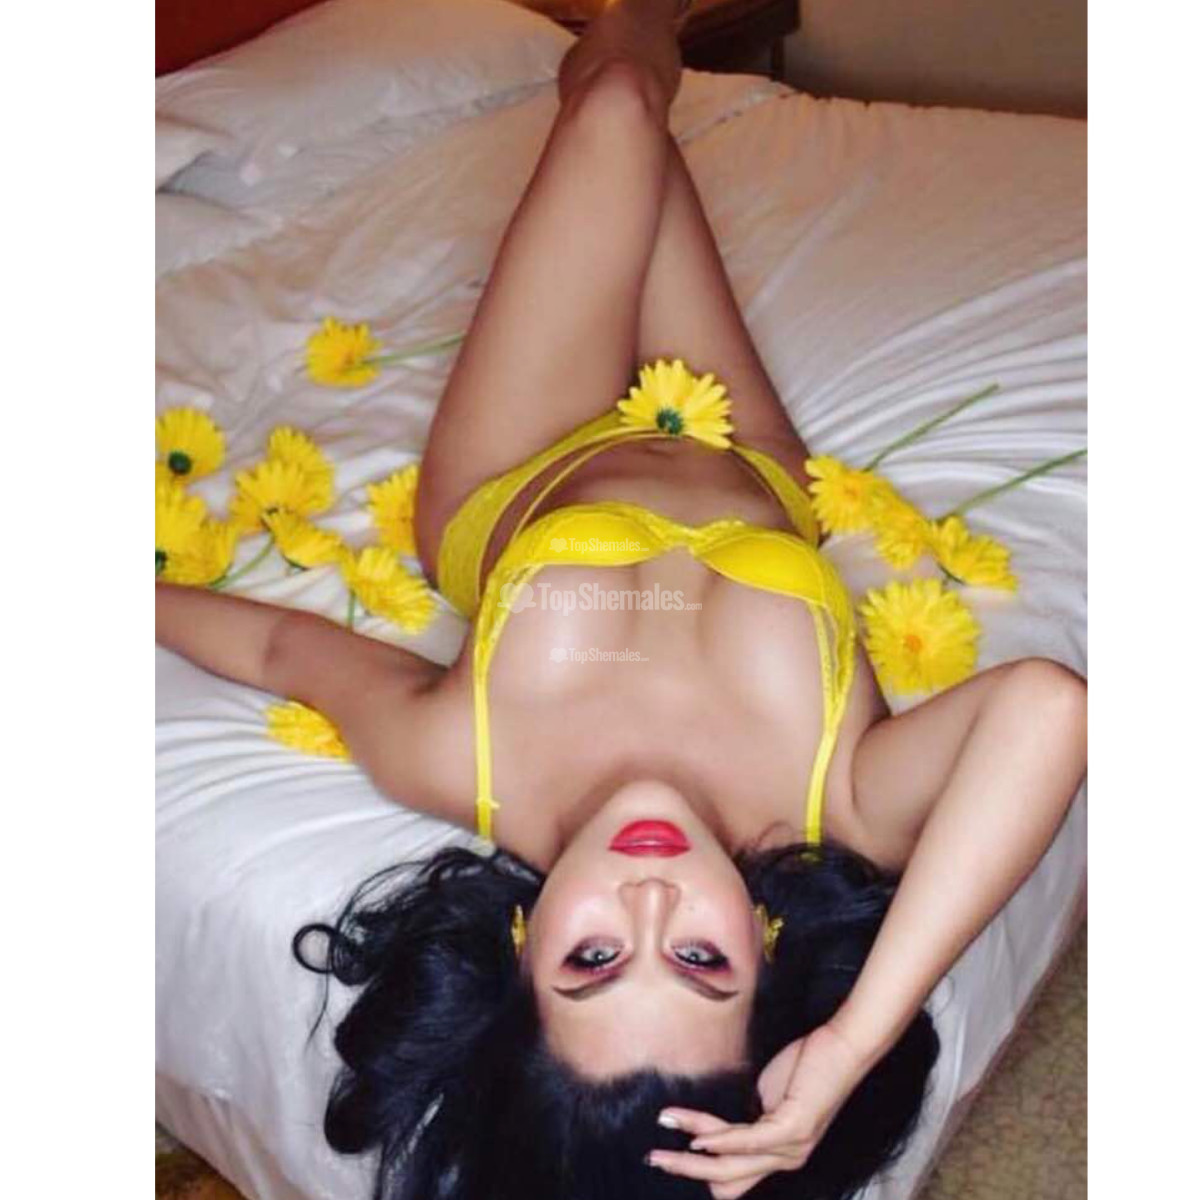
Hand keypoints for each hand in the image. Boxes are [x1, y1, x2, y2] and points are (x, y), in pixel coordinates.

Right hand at [648, 1024, 870, 1198]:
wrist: (844, 1046)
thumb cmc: (809, 1065)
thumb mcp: (770, 1095)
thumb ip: (747, 1114)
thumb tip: (715, 1123)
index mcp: (779, 1154)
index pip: (731, 1178)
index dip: (697, 1170)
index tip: (665, 1153)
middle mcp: (786, 1159)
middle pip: (724, 1179)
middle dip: (684, 1169)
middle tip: (653, 1158)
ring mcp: (791, 1149)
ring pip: (729, 1163)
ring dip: (691, 1151)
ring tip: (664, 1131)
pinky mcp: (793, 1129)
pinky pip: (747, 1141)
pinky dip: (718, 1140)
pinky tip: (696, 1136)